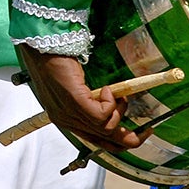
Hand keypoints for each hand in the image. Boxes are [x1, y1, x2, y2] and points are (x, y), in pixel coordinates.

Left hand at [22, 51, 148, 151]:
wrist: (42, 47)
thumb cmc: (55, 62)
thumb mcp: (75, 87)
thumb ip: (90, 100)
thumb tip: (112, 103)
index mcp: (67, 120)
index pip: (96, 141)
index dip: (118, 141)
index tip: (135, 134)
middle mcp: (67, 122)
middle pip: (104, 140)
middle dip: (128, 138)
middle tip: (145, 131)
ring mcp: (70, 114)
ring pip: (106, 128)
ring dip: (119, 111)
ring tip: (117, 95)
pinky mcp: (76, 102)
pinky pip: (102, 114)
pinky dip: (111, 102)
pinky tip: (107, 89)